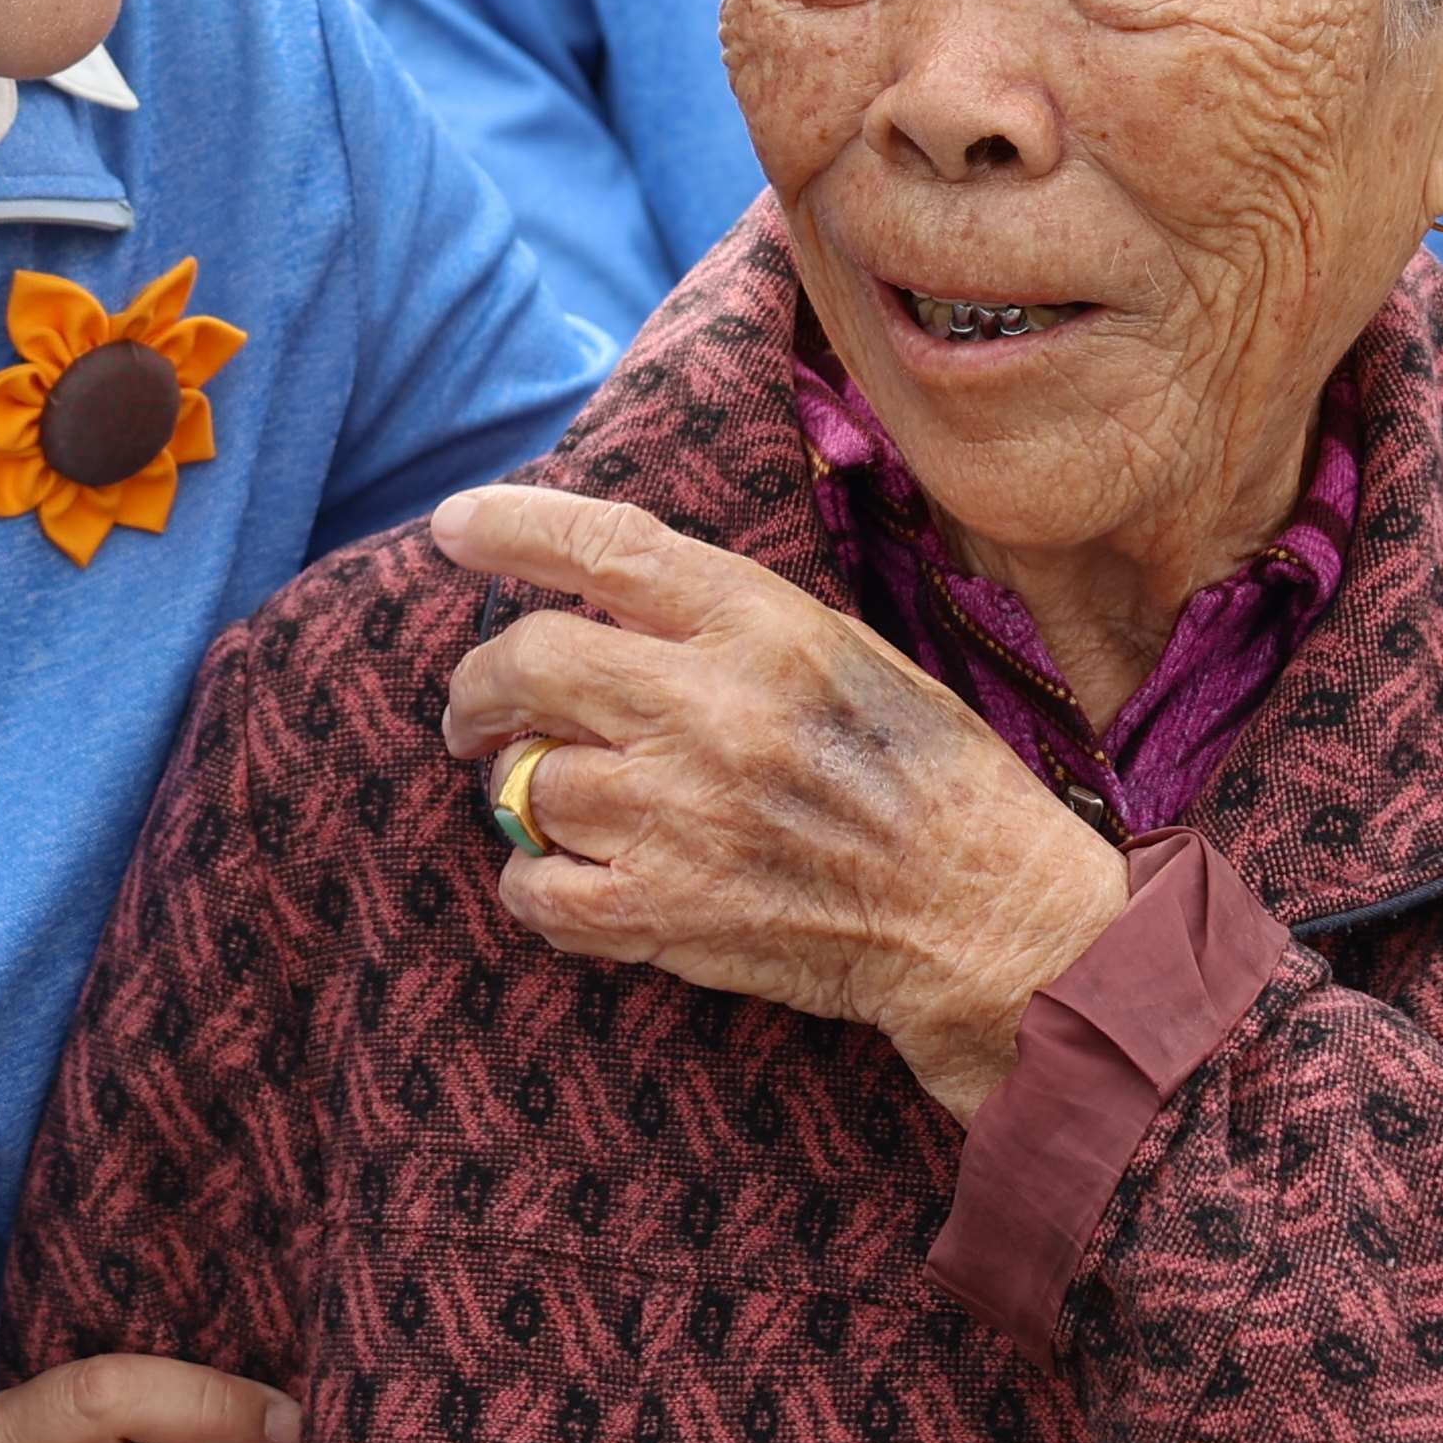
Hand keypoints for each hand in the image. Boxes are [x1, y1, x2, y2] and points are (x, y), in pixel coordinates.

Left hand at [428, 484, 1127, 1125]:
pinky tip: (565, 880)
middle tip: (473, 710)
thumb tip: (599, 592)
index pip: (606, 545)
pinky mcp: (666, 909)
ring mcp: (679, 812)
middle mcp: (709, 707)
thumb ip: (726, 623)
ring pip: (523, 781)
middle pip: (529, 659)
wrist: (987, 917)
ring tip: (545, 802)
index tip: (454, 524)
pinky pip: (536, 888)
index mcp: (762, 626)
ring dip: (516, 790)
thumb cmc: (929, 778)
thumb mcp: (844, 653)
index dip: (513, 524)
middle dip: (478, 685)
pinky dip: (533, 884)